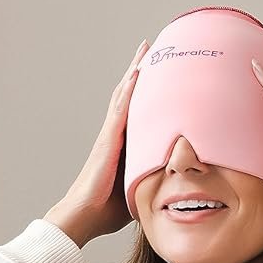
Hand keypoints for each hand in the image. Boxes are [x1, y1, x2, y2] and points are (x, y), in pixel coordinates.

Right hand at [45, 38, 149, 246]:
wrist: (83, 216)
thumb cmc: (106, 209)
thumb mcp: (141, 190)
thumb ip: (155, 180)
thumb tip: (179, 182)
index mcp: (121, 144)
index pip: (135, 109)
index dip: (143, 88)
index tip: (154, 68)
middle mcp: (113, 134)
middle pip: (127, 94)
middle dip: (138, 69)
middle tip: (149, 46)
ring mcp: (109, 136)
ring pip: (123, 96)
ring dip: (134, 72)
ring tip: (145, 50)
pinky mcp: (108, 142)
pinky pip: (121, 111)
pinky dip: (129, 91)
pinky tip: (137, 74)